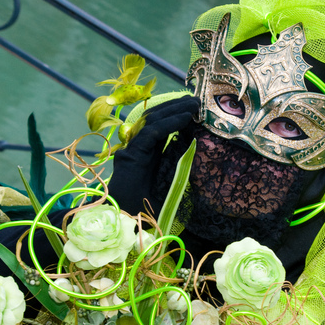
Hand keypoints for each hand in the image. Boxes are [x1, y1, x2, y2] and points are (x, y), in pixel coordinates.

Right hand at [108, 95, 199, 216]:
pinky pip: (151, 133)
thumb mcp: (172, 183)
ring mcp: (131, 151)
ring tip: (193, 104)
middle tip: (196, 99)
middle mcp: (136, 149)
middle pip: (155, 119)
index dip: (175, 114)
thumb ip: (180, 165)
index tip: (193, 107)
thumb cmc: (148, 211)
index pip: (160, 127)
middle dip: (175, 107)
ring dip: (174, 110)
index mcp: (146, 155)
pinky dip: (169, 123)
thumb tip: (197, 148)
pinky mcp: (130, 157)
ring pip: (152, 121)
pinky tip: (185, 118)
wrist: (127, 224)